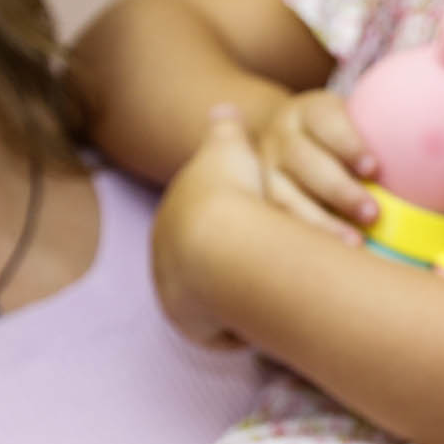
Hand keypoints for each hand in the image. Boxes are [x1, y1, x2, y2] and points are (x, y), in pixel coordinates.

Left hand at [151, 106, 263, 347]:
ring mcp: (175, 295)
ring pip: (212, 307)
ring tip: (274, 307)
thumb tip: (224, 109)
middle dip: (235, 280)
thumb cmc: (226, 192)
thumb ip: (225, 131)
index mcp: (176, 223)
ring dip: (240, 309)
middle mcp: (167, 260)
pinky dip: (240, 333)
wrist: (215, 237)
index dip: (236, 238)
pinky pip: (221, 334)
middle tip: (276, 281)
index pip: (203, 236)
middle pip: (205, 276)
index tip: (267, 243)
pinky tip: (265, 326)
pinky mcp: (192, 324)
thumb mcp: (226, 150)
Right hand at [260, 88, 380, 240]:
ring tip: (355, 245)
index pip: (326, 121)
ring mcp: (264, 169)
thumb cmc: (340, 137)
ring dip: (320, 221)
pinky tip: (331, 260)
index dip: (348, 143)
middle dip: (338, 188)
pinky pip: (276, 222)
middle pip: (304, 161)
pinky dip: (303, 240)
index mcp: (309, 111)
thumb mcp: (357, 120)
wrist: (284, 136)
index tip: (373, 168)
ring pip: (283, 196)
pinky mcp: (258, 199)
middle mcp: (280, 137)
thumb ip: (389, 129)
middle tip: (373, 213)